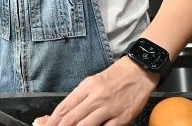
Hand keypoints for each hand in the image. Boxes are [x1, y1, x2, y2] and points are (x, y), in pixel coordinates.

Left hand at [42, 58, 158, 125]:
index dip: (52, 120)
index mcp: (86, 87)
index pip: (64, 107)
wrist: (138, 71)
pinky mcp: (122, 118)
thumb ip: (78, 98)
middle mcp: (96, 97)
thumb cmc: (114, 77)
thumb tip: (62, 114)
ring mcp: (109, 108)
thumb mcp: (92, 82)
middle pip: (71, 118)